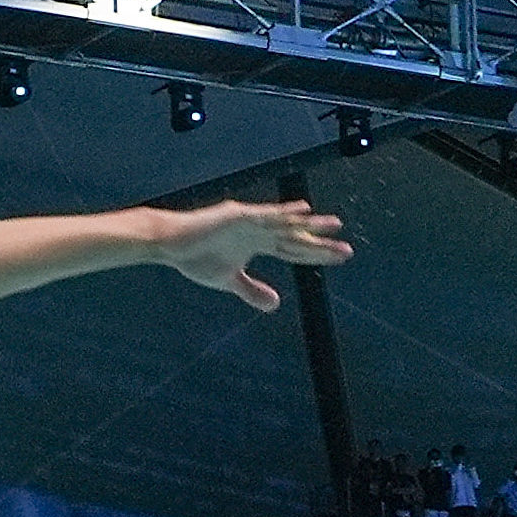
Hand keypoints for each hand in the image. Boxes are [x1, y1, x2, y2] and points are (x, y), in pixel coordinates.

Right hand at [162, 197, 353, 310]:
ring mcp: (250, 221)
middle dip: (320, 244)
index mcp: (259, 243)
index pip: (294, 250)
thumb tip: (276, 305)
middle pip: (295, 237)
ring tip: (333, 225)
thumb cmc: (196, 257)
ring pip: (285, 224)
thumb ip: (253, 291)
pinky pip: (264, 215)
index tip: (339, 258)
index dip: (316, 254)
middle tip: (346, 249)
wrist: (170, 243)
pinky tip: (301, 211)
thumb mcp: (230, 281)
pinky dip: (283, 214)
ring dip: (309, 225)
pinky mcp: (237, 215)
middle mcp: (259, 230)